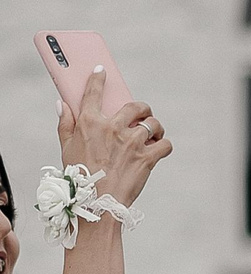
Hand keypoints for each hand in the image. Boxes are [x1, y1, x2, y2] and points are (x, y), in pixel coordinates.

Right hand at [57, 67, 171, 207]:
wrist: (98, 203)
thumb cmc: (79, 177)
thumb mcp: (66, 147)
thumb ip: (65, 123)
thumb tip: (62, 104)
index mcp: (89, 123)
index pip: (94, 92)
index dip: (99, 79)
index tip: (102, 71)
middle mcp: (112, 128)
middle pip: (135, 106)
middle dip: (141, 108)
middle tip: (142, 113)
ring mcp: (132, 143)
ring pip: (153, 123)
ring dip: (155, 126)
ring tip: (153, 132)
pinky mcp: (147, 158)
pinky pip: (166, 144)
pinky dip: (165, 145)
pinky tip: (160, 147)